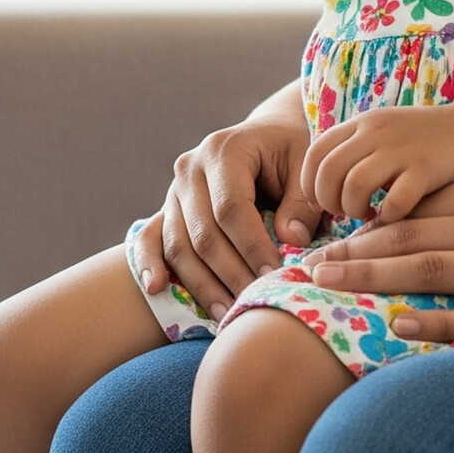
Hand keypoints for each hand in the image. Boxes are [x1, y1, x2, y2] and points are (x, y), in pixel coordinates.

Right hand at [131, 92, 319, 320]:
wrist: (265, 137)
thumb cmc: (289, 152)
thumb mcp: (305, 166)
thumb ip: (301, 202)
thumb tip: (290, 240)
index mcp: (223, 151)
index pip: (231, 207)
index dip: (251, 246)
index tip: (274, 276)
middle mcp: (190, 169)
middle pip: (204, 232)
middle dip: (231, 274)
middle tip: (256, 303)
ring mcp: (174, 190)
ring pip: (179, 244)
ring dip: (202, 284)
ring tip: (227, 315)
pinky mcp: (167, 209)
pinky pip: (151, 238)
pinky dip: (149, 264)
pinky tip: (155, 288)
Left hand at [301, 102, 453, 225]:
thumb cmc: (423, 143)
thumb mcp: (382, 136)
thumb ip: (354, 154)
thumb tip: (321, 191)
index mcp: (362, 123)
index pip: (315, 151)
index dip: (309, 182)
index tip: (320, 204)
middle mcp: (376, 132)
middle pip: (328, 169)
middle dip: (328, 200)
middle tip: (344, 214)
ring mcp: (401, 149)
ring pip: (353, 183)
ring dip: (353, 208)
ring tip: (366, 215)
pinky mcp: (427, 169)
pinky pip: (395, 199)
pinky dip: (388, 216)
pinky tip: (394, 218)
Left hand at [303, 171, 453, 340]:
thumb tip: (422, 215)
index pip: (416, 207)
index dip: (368, 222)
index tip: (331, 235)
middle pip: (410, 237)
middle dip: (355, 251)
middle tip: (310, 265)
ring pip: (430, 272)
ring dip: (375, 280)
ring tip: (332, 287)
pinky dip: (435, 323)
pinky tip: (398, 325)